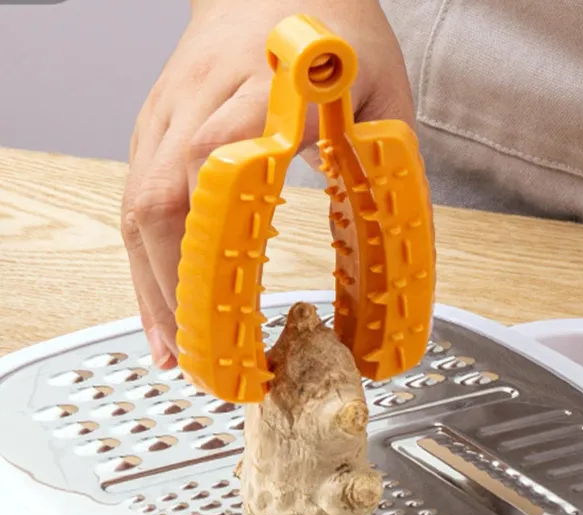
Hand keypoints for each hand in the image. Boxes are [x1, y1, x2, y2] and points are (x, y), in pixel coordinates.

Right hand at [121, 0, 414, 367]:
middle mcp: (202, 101)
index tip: (233, 317)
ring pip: (141, 210)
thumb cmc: (336, 28)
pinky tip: (161, 306)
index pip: (223, 167)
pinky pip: (136, 203)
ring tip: (179, 352)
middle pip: (166, 202)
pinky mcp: (156, 128)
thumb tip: (392, 252)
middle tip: (207, 360)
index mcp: (267, 87)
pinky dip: (146, 264)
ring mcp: (169, 115)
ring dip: (155, 289)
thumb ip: (386, 167)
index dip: (215, 251)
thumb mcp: (383, 92)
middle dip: (180, 291)